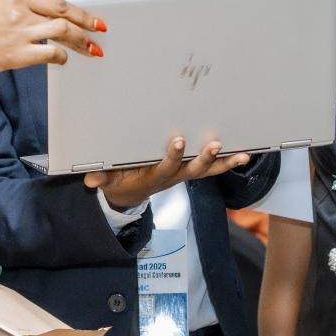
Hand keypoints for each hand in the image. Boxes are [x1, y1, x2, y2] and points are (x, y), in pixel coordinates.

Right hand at [0, 0, 105, 74]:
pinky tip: (64, 59)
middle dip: (87, 24)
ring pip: (62, 33)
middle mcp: (20, 12)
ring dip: (81, 42)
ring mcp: (19, 34)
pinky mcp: (16, 55)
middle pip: (64, 16)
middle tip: (100, 31)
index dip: (79, 10)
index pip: (57, 1)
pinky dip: (61, 57)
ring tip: (91, 49)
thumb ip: (31, 0)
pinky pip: (49, 54)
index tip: (92, 17)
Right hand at [83, 137, 250, 208]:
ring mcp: (185, 175)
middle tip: (214, 144)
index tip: (177, 141)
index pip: (165, 167)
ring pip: (208, 170)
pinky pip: (213, 168)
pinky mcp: (192, 170)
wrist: (131, 194)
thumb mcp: (109, 181)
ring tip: (243, 154)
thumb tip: (90, 181)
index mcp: (155, 176)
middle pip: (193, 170)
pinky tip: (245, 154)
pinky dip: (228, 163)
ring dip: (225, 163)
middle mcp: (174, 177)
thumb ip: (102, 179)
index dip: (172, 156)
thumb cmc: (120, 180)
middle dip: (204, 158)